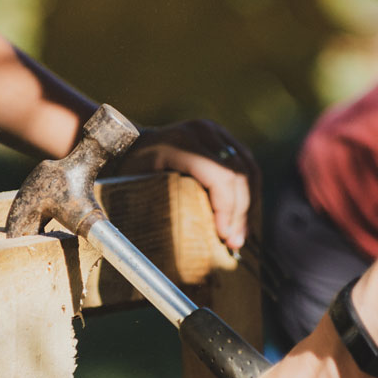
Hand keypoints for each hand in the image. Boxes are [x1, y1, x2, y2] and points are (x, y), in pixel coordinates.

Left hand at [116, 120, 258, 249]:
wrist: (130, 143)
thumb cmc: (129, 172)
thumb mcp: (138, 187)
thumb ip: (159, 206)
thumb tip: (183, 245)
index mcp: (180, 143)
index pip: (220, 176)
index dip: (228, 208)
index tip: (224, 236)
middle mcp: (201, 131)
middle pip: (238, 174)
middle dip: (240, 212)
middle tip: (235, 243)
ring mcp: (215, 131)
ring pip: (248, 170)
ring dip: (248, 205)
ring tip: (240, 235)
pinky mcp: (223, 137)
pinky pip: (247, 166)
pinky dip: (248, 193)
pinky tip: (242, 217)